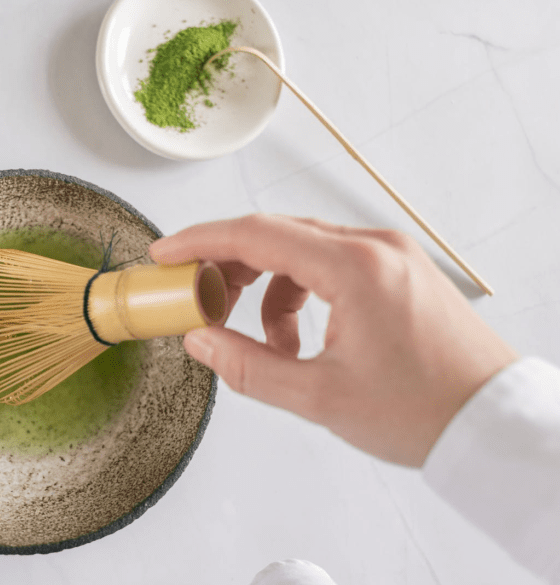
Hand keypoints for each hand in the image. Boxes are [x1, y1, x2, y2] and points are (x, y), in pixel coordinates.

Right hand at [150, 214, 518, 466]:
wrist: (491, 421)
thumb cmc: (422, 411)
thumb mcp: (319, 397)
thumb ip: (247, 366)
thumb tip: (199, 341)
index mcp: (355, 267)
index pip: (255, 234)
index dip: (199, 242)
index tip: (163, 255)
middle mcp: (374, 246)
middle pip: (276, 235)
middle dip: (229, 267)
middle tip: (198, 302)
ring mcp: (390, 254)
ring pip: (301, 250)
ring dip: (269, 290)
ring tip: (270, 347)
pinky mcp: (398, 269)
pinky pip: (329, 265)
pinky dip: (301, 294)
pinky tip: (301, 340)